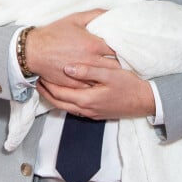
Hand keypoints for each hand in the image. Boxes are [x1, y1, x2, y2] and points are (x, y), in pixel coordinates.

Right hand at [25, 10, 115, 87]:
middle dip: (121, 63)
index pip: (118, 49)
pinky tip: (100, 80)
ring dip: (111, 75)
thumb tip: (111, 13)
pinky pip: (93, 86)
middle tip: (124, 61)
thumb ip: (95, 14)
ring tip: (115, 72)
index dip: (124, 49)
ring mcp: (84, 75)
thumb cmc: (54, 33)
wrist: (34, 50)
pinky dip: (97, 83)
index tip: (127, 48)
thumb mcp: (75, 19)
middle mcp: (91, 61)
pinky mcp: (76, 84)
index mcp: (93, 45)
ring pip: (105, 78)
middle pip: (115, 66)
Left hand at [37, 64, 155, 119]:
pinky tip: (64, 90)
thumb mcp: (109, 74)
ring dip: (54, 96)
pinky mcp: (95, 113)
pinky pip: (74, 108)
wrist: (145, 101)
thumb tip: (67, 68)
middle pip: (58, 103)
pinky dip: (64, 99)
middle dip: (46, 91)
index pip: (59, 93)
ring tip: (46, 83)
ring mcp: (91, 113)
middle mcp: (86, 109)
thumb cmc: (128, 85)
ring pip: (65, 107)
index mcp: (86, 99)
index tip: (39, 72)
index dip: (47, 83)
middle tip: (37, 78)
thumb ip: (88, 70)